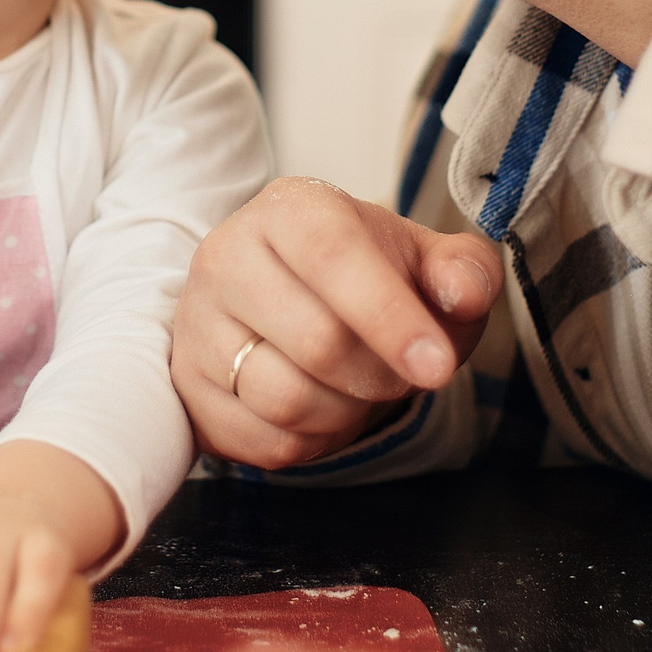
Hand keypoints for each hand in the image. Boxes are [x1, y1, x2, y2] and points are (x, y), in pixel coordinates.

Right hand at [172, 178, 500, 468]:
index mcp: (290, 210)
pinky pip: (260, 440)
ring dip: (344, 412)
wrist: (298, 301)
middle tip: (399, 371)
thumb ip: (464, 271)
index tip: (438, 366)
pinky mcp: (187, 383)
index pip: (333, 257)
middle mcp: (228, 255)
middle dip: (379, 375)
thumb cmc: (369, 279)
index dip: (389, 318)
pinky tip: (320, 409)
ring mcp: (198, 322)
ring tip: (355, 387)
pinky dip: (309, 442)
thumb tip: (463, 293)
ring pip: (283, 398)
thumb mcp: (427, 263)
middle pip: (317, 342)